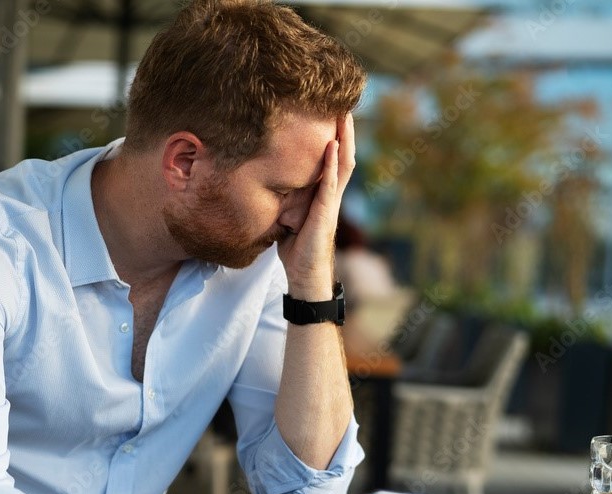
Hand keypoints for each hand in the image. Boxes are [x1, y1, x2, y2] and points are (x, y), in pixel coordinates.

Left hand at [277, 113, 355, 300]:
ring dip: (344, 138)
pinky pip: (330, 184)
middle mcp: (331, 193)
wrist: (304, 274)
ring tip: (343, 114)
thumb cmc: (296, 246)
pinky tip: (332, 146)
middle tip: (343, 101)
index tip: (329, 110)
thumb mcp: (287, 213)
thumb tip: (267, 178)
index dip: (334, 134)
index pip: (332, 157)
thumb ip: (285, 195)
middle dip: (344, 128)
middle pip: (343, 153)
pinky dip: (331, 165)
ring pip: (343, 164)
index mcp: (322, 192)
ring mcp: (331, 202)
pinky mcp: (325, 213)